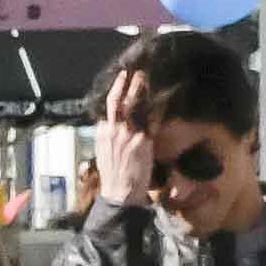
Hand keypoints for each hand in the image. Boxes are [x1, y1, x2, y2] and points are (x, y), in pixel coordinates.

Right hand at [92, 89, 157, 208]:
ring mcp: (127, 135)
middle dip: (124, 85)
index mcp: (102, 134)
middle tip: (132, 71)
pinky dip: (157, 106)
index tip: (121, 80)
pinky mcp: (142, 141)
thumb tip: (112, 126)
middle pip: (117, 102)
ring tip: (145, 77)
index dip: (116, 92)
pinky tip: (163, 97)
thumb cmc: (113, 176)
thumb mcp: (105, 153)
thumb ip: (109, 137)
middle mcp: (113, 131)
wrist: (119, 193)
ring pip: (133, 106)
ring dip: (139, 89)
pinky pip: (151, 119)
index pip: (108, 109)